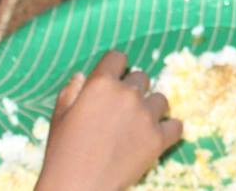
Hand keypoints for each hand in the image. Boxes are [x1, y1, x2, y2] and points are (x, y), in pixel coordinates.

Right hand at [35, 50, 181, 190]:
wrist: (78, 188)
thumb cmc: (62, 155)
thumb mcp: (59, 118)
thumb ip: (71, 92)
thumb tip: (82, 76)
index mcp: (101, 84)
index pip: (117, 57)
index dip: (114, 69)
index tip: (112, 82)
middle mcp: (127, 94)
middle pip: (140, 78)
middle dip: (131, 91)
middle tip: (120, 113)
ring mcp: (146, 116)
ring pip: (160, 99)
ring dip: (150, 109)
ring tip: (137, 127)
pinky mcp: (159, 139)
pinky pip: (176, 125)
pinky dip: (168, 130)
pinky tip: (157, 137)